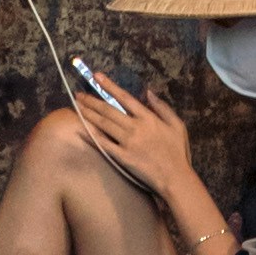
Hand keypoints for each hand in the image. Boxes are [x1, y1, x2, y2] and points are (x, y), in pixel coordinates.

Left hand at [73, 74, 193, 202]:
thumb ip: (162, 107)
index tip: (97, 77)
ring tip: (77, 106)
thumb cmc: (178, 151)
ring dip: (89, 114)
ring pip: (103, 124)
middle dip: (92, 101)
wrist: (175, 177)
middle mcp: (135, 127)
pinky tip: (82, 128)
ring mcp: (127, 142)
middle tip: (78, 94)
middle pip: (109, 110)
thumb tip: (148, 92)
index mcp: (148, 117)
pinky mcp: (122, 157)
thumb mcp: (177, 124)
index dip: (109, 86)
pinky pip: (104, 144)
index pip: (124, 97)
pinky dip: (92, 136)